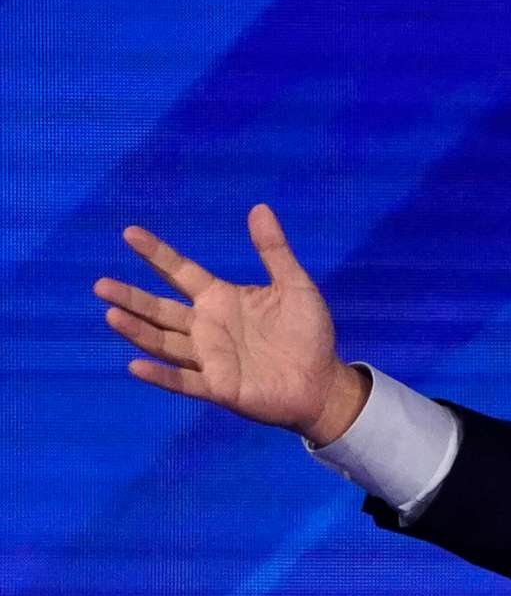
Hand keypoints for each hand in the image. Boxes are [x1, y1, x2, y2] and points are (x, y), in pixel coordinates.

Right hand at [93, 203, 366, 443]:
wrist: (324, 382)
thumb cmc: (308, 334)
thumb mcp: (295, 286)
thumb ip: (274, 251)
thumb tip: (260, 208)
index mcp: (220, 299)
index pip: (180, 272)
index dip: (156, 253)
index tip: (129, 233)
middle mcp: (207, 327)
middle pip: (161, 310)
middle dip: (132, 298)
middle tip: (101, 285)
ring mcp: (210, 358)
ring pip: (164, 343)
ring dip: (138, 331)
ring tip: (111, 315)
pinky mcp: (220, 386)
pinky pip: (184, 381)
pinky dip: (161, 376)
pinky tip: (136, 366)